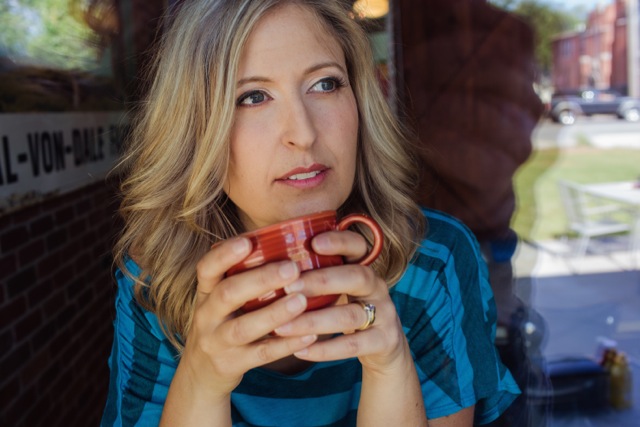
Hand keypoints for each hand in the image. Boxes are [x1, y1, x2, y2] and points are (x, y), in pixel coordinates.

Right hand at [179, 237, 318, 399]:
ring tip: (301, 300)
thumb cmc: (223, 323)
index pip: (207, 268)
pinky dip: (286, 345)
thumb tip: (290, 243)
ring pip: (244, 327)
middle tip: (292, 268)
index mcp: (205, 292)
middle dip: (260, 279)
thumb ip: (243, 277)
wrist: (200, 373)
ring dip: (274, 313)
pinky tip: (309, 334)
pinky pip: (262, 354)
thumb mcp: (220, 300)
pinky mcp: (232, 364)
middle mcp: (206, 315)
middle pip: (228, 294)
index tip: (247, 241)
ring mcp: (217, 342)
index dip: (224, 254)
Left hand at [273, 229, 408, 374]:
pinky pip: (354, 345)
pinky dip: (326, 349)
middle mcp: (377, 286)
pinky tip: (300, 351)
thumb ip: (314, 275)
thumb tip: (268, 264)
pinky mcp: (385, 340)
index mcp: (363, 266)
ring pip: (350, 315)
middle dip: (321, 281)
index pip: (357, 246)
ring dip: (314, 321)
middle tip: (288, 287)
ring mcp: (384, 313)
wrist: (383, 346)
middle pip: (356, 277)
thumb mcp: (337, 288)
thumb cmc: (347, 309)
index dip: (339, 241)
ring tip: (282, 327)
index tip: (313, 242)